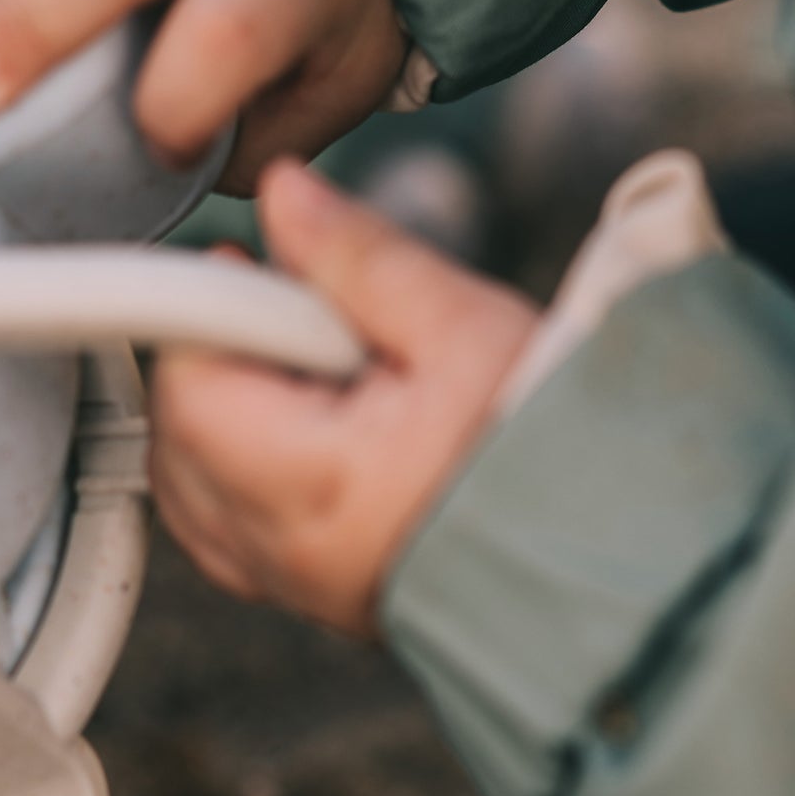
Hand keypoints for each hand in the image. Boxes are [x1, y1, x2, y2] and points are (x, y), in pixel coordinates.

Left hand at [151, 164, 537, 637]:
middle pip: (177, 441)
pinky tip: (306, 434)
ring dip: (222, 421)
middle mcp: (289, 550)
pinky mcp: (315, 600)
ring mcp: (297, 586)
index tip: (256, 270)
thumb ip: (357, 258)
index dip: (209, 312)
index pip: (191, 386)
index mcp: (317, 485)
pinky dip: (236, 478)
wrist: (617, 549)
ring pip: (191, 493)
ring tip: (318, 378)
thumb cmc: (553, 443)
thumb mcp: (462, 324)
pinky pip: (228, 536)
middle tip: (304, 321)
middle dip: (217, 362)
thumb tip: (281, 194)